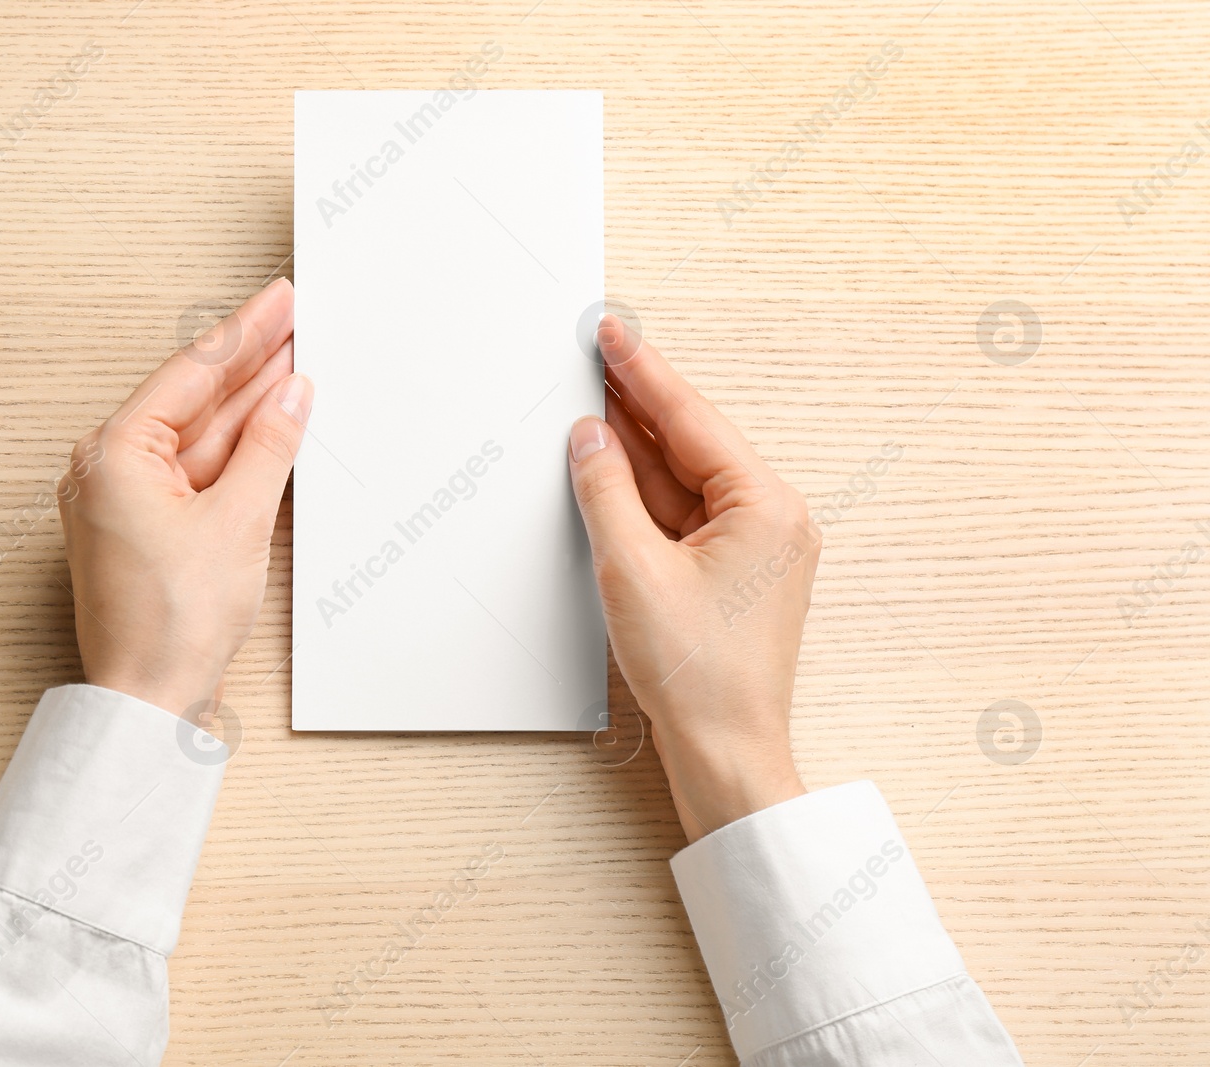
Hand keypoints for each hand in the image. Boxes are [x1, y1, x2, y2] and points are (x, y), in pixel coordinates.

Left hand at [58, 278, 310, 715]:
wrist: (147, 700)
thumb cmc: (170, 624)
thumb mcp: (238, 520)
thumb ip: (269, 446)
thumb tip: (291, 393)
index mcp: (113, 454)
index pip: (192, 372)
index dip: (245, 331)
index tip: (280, 299)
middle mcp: (107, 469)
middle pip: (193, 399)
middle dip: (248, 361)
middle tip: (294, 318)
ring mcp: (124, 501)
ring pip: (198, 436)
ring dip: (248, 404)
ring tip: (295, 361)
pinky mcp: (144, 529)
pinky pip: (196, 473)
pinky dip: (236, 450)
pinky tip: (270, 426)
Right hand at [567, 316, 818, 840]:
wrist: (726, 752)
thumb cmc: (698, 674)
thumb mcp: (633, 569)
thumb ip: (606, 492)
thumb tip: (591, 439)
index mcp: (765, 505)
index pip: (691, 420)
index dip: (643, 372)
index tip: (613, 332)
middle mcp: (771, 518)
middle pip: (690, 444)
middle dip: (638, 404)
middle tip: (596, 355)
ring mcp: (755, 547)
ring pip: (683, 480)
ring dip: (636, 451)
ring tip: (591, 403)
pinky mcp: (733, 573)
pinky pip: (683, 515)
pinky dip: (644, 495)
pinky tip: (610, 471)